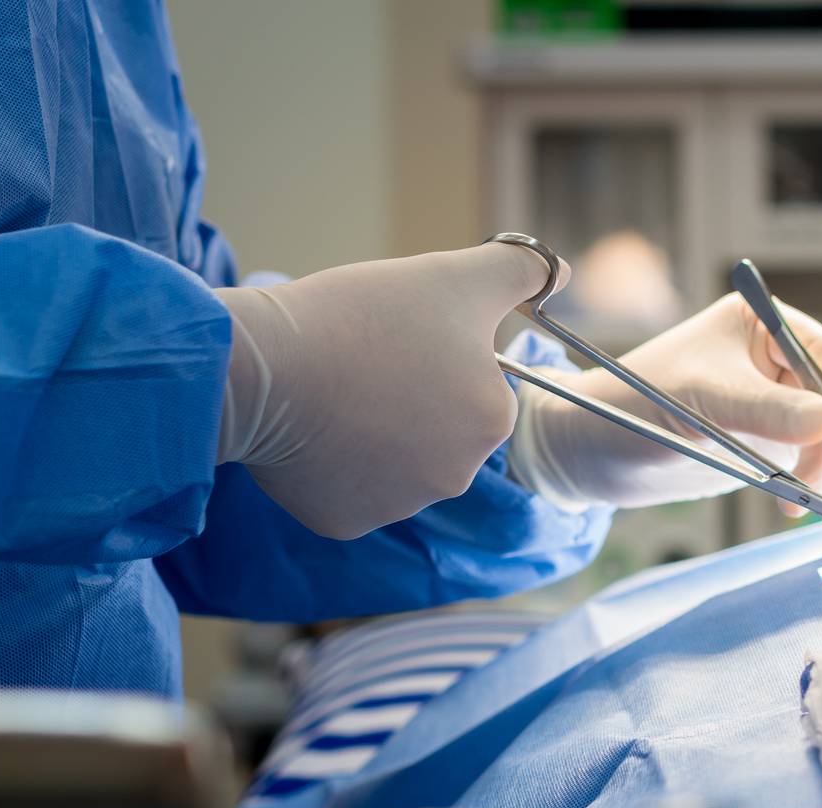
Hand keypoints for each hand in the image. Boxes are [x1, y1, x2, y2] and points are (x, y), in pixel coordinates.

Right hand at [216, 242, 554, 539]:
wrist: (260, 369)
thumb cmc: (361, 318)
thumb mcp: (452, 277)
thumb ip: (519, 270)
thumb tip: (562, 272)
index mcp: (491, 421)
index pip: (472, 385)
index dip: (434, 355)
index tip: (394, 338)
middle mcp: (456, 477)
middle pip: (435, 427)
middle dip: (406, 398)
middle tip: (359, 363)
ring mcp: (400, 507)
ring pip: (391, 459)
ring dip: (368, 431)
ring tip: (330, 392)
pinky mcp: (346, 522)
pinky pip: (347, 489)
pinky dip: (330, 462)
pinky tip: (308, 429)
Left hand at [507, 294, 821, 512]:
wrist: (594, 451)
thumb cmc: (637, 404)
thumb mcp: (705, 403)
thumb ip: (766, 411)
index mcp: (758, 326)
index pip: (821, 354)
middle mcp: (770, 362)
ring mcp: (770, 406)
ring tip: (820, 502)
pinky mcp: (762, 445)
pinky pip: (804, 465)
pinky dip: (808, 488)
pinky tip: (794, 509)